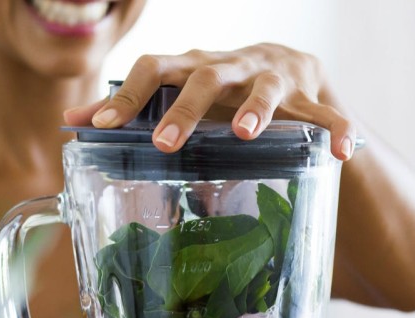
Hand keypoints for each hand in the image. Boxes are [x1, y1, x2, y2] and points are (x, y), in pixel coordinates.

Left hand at [63, 43, 358, 160]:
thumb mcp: (176, 93)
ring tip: (245, 134)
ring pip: (265, 88)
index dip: (127, 96)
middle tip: (166, 144)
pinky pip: (327, 114)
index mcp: (191, 67)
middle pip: (204, 78)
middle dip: (185, 110)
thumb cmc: (217, 90)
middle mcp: (229, 67)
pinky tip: (343, 153)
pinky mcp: (310, 96)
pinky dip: (337, 130)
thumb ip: (129, 108)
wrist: (286, 67)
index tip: (103, 126)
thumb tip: (71, 122)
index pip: (153, 70)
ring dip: (256, 109)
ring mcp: (272, 78)